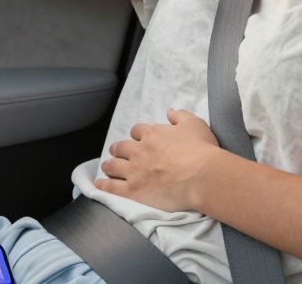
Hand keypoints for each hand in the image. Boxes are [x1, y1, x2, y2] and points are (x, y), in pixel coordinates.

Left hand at [94, 108, 223, 211]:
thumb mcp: (195, 124)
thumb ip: (180, 115)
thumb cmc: (202, 150)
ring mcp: (135, 171)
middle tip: (117, 152)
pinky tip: (99, 184)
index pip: (137, 131)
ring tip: (107, 166)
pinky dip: (104, 185)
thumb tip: (169, 111)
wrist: (203, 176)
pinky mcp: (133, 190)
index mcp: (153, 134)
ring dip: (109, 164)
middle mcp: (140, 151)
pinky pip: (113, 187)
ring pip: (114, 166)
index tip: (138, 139)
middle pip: (121, 147)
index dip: (137, 135)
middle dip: (118, 149)